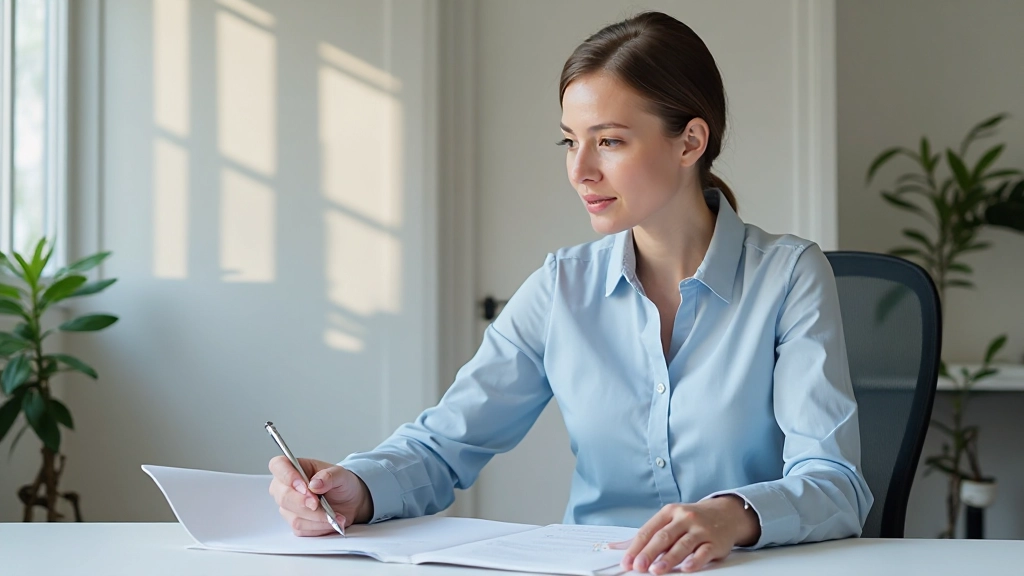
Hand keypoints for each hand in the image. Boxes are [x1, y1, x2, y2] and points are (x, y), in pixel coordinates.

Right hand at [268, 456, 373, 535]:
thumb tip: (315, 484)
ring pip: (294, 516)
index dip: (287, 476)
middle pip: (283, 496)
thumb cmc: (341, 484)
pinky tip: (331, 521)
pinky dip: (319, 527)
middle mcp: (286, 487)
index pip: (278, 466)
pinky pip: (302, 528)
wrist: (349, 502)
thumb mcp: (341, 474)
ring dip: (317, 517)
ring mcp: (289, 507)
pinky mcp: (296, 523)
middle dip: (302, 502)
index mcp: (295, 468)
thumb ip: (329, 476)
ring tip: (334, 514)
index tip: (304, 485)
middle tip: (318, 504)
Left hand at [611, 496, 758, 572]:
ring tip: (656, 570)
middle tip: (638, 566)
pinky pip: (704, 552)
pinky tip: (686, 567)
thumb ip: (645, 535)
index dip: (636, 547)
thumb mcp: (668, 520)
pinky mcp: (715, 542)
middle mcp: (684, 518)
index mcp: (669, 512)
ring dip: (668, 558)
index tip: (627, 562)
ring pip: (682, 544)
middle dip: (649, 552)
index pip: (648, 530)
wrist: (725, 514)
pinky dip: (695, 560)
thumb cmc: (691, 520)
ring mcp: (700, 529)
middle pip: (663, 537)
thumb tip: (617, 547)